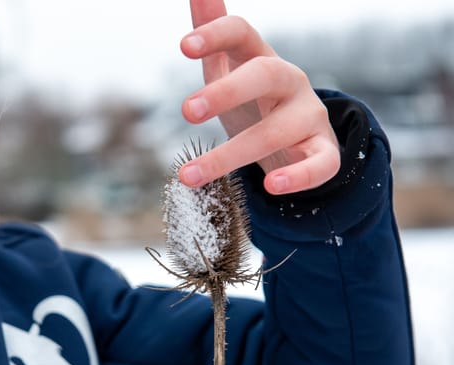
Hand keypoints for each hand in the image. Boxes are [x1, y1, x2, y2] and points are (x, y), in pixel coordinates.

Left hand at [179, 0, 339, 194]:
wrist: (297, 141)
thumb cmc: (253, 101)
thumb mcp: (230, 69)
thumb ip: (214, 33)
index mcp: (262, 59)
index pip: (242, 34)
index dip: (216, 35)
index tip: (183, 47)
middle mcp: (290, 82)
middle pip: (264, 75)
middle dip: (226, 92)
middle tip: (187, 111)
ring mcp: (310, 117)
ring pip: (275, 132)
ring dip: (228, 155)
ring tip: (189, 175)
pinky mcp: (324, 153)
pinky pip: (319, 165)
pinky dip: (298, 177)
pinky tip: (272, 187)